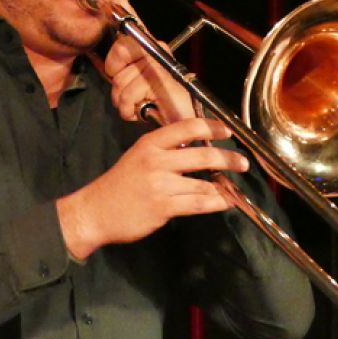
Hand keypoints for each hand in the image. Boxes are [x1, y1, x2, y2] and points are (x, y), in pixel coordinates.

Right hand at [56, 118, 249, 259]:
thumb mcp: (137, 157)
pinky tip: (224, 202)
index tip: (228, 132)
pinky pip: (199, 203)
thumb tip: (198, 150)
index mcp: (150, 144)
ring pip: (205, 184)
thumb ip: (164, 152)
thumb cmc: (118, 185)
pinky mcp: (163, 207)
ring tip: (233, 189)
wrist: (95, 211)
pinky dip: (216, 203)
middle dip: (228, 159)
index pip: (187, 127)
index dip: (212, 128)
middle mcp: (156, 160)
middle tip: (242, 163)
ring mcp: (160, 184)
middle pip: (203, 155)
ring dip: (223, 187)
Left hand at [95, 0, 194, 123]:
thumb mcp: (130, 82)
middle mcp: (156, 50)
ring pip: (121, 81)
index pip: (131, 21)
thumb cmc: (156, 101)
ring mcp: (161, 65)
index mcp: (148, 46)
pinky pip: (129, 96)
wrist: (180, 122)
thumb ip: (118, 69)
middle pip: (119, 50)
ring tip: (139, 101)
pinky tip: (144, 109)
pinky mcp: (163, 83)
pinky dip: (130, 110)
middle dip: (117, 75)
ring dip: (124, 99)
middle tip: (131, 87)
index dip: (117, 2)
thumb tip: (109, 58)